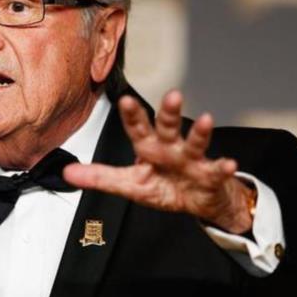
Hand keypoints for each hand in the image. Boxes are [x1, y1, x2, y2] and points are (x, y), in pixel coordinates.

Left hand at [64, 90, 253, 233]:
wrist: (200, 202)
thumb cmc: (165, 187)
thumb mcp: (129, 185)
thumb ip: (100, 178)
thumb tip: (66, 174)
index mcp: (150, 149)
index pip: (138, 129)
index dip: (132, 115)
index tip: (124, 99)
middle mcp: (171, 149)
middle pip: (169, 128)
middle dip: (169, 112)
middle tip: (172, 95)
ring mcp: (193, 161)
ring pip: (196, 143)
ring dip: (200, 132)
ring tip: (205, 119)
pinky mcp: (211, 176)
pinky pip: (217, 171)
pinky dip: (224, 167)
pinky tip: (229, 163)